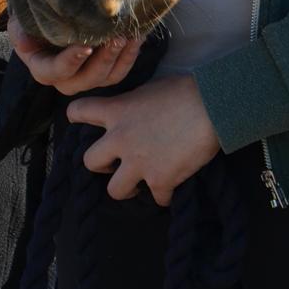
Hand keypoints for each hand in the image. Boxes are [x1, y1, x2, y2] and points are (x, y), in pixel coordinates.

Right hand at [7, 15, 141, 95]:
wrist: (51, 15)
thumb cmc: (34, 17)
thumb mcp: (21, 20)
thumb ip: (20, 29)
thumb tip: (24, 37)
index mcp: (43, 68)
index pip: (56, 71)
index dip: (71, 61)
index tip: (86, 46)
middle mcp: (66, 79)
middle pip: (86, 79)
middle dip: (103, 60)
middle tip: (116, 38)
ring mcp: (87, 77)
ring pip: (107, 78)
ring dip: (120, 58)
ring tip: (130, 36)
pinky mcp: (104, 70)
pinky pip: (120, 70)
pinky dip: (130, 55)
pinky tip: (137, 36)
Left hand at [67, 74, 220, 205]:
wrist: (212, 106)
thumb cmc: (185, 89)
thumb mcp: (149, 90)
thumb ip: (133, 106)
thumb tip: (134, 114)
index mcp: (117, 111)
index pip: (79, 111)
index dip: (76, 117)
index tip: (79, 121)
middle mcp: (121, 139)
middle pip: (89, 161)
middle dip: (101, 164)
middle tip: (116, 162)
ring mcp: (138, 163)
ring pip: (114, 191)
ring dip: (128, 186)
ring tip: (141, 180)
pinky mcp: (159, 181)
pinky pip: (157, 199)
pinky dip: (165, 194)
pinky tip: (174, 183)